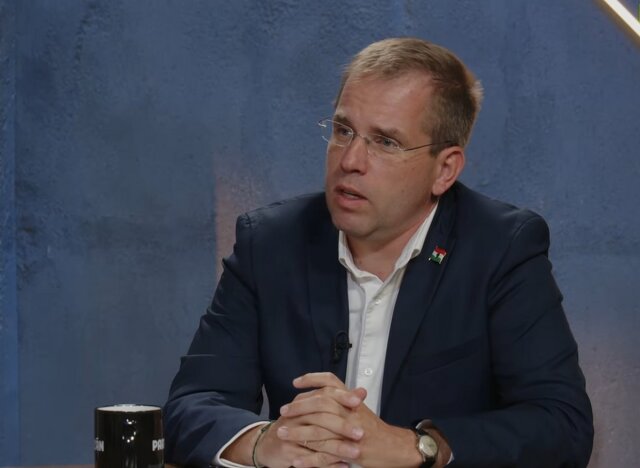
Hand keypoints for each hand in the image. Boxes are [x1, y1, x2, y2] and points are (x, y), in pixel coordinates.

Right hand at [221, 373, 363, 467]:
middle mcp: (297, 414)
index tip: (359, 401)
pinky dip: (328, 463)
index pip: (324, 393)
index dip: (342, 396)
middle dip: (343, 425)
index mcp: (304, 401)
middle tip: (361, 433)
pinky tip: (342, 465)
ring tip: (355, 452)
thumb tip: (362, 392)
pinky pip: (311, 458)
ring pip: (318, 439)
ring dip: (339, 447)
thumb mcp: (314, 410)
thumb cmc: (296, 426)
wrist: (269, 444)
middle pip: (321, 416)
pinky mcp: (288, 451)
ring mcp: (291, 433)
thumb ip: (339, 401)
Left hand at [278, 372, 423, 467]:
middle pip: (319, 403)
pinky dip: (309, 459)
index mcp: (351, 400)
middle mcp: (350, 412)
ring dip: (297, 433)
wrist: (395, 448)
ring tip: (281, 434)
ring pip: (318, 430)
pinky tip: (295, 461)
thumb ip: (343, 399)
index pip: (330, 381)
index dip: (312, 379)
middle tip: (283, 411)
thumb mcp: (360, 409)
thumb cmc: (375, 429)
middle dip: (298, 407)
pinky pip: (325, 455)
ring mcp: (350, 431)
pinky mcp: (350, 451)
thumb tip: (323, 391)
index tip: (295, 383)